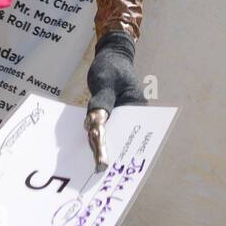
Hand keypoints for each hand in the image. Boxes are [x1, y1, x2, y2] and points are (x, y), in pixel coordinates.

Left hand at [85, 32, 145, 171]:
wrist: (112, 56)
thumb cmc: (111, 67)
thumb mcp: (105, 81)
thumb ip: (101, 102)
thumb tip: (94, 124)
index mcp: (137, 106)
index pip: (123, 129)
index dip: (110, 145)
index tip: (102, 163)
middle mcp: (132, 114)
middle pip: (119, 135)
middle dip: (107, 150)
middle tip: (96, 168)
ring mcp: (122, 115)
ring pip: (111, 134)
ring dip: (101, 145)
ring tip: (92, 163)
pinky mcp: (112, 115)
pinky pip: (105, 127)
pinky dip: (96, 135)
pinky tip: (89, 147)